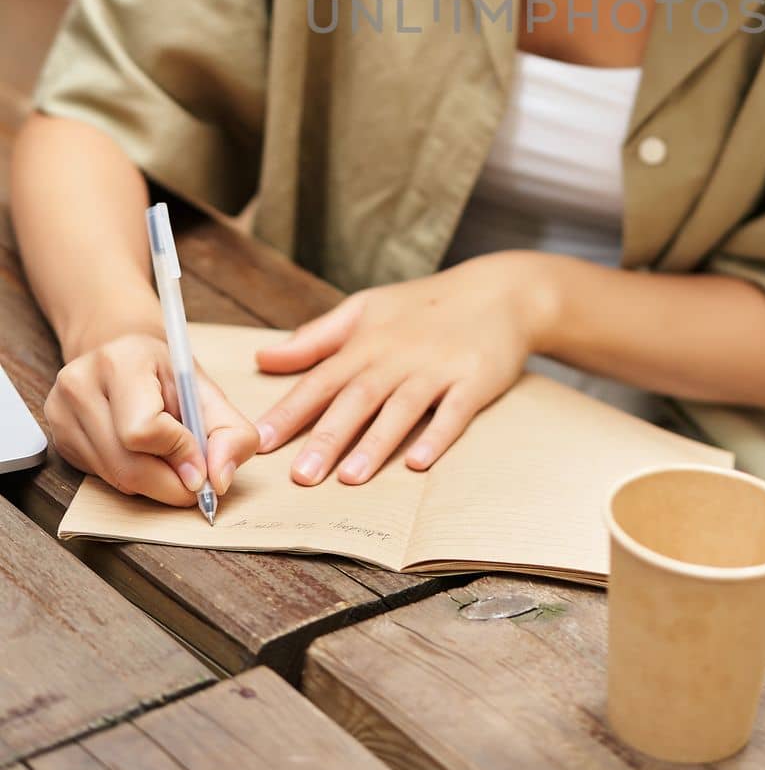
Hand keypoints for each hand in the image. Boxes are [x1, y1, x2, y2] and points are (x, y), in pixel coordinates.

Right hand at [44, 333, 260, 505]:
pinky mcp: (57, 437)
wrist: (121, 352)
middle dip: (170, 483)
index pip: (144, 429)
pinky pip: (102, 479)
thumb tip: (219, 481)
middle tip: (194, 482)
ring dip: (153, 483)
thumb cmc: (165, 372)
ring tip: (169, 458)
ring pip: (116, 478)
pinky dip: (131, 478)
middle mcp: (81, 383)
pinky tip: (140, 454)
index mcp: (122, 361)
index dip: (179, 453)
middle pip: (127, 464)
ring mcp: (61, 411)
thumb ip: (230, 432)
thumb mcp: (205, 389)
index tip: (201, 464)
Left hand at [251, 252, 554, 485]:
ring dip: (376, 443)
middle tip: (301, 477)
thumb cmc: (424, 304)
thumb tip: (263, 359)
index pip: (322, 379)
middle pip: (358, 398)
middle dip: (328, 437)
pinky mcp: (475, 380)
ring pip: (402, 408)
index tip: (260, 441)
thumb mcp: (366, 308)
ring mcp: (438, 368)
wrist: (500, 291)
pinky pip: (455, 412)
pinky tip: (418, 463)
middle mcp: (399, 355)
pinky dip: (437, 436)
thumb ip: (315, 338)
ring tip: (350, 478)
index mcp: (368, 341)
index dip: (291, 410)